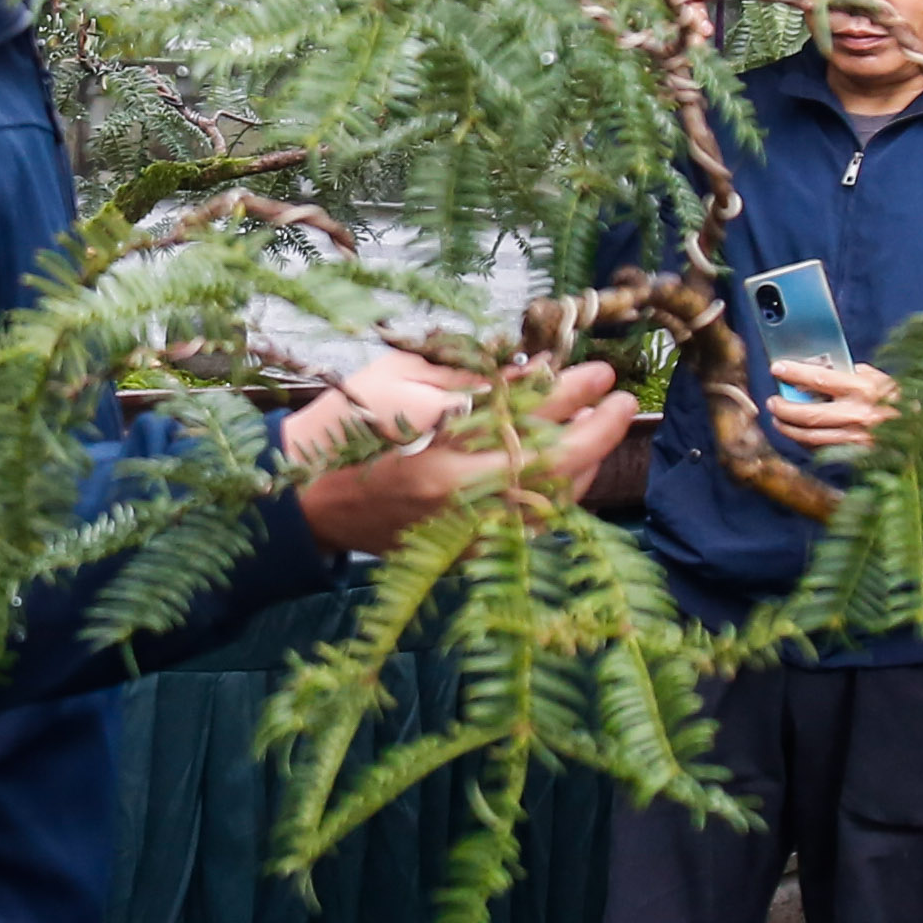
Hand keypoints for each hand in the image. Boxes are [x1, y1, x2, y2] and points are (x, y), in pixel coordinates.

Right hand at [287, 359, 638, 556]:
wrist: (302, 500)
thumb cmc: (342, 427)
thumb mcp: (396, 379)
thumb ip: (467, 377)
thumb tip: (534, 369)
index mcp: (436, 452)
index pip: (525, 420)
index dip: (569, 394)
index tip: (598, 371)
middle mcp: (458, 502)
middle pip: (551, 472)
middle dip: (596, 434)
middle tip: (620, 400)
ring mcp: (463, 534)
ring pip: (548, 508)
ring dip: (584, 467)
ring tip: (600, 428)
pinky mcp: (462, 553)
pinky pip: (528, 531)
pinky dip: (556, 500)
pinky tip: (568, 472)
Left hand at [767, 352, 896, 454]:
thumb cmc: (901, 402)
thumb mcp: (881, 380)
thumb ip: (852, 374)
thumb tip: (823, 371)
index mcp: (863, 390)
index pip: (820, 378)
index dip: (795, 373)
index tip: (778, 368)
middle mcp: (857, 415)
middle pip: (807, 414)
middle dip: (783, 408)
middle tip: (773, 401)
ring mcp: (856, 439)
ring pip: (810, 437)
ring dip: (788, 429)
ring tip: (779, 420)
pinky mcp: (856, 456)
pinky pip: (822, 450)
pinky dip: (805, 443)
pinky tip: (799, 435)